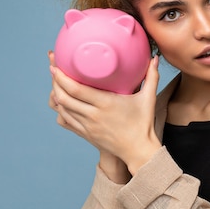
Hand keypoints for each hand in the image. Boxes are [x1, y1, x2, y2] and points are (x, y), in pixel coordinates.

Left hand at [48, 51, 161, 173]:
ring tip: (56, 83)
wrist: (139, 150)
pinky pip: (65, 120)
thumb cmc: (144, 123)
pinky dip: (60, 109)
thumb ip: (152, 77)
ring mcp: (88, 126)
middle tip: (53, 69)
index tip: (56, 66)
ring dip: (56, 95)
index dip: (62, 77)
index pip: (76, 89)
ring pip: (62, 109)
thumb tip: (155, 58)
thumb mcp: (148, 99)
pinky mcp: (85, 134)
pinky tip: (61, 101)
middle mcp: (94, 115)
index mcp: (107, 104)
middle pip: (64, 98)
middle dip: (55, 82)